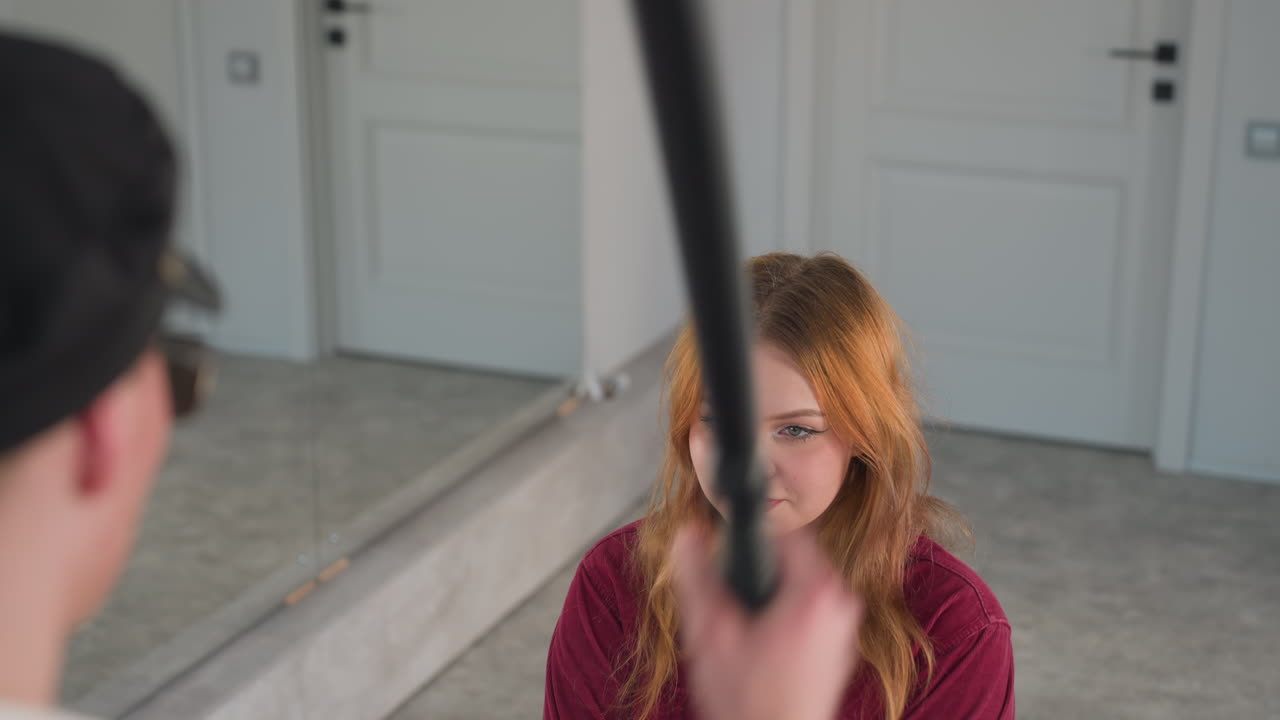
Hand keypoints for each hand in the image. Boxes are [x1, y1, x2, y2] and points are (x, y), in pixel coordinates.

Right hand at [671, 526, 862, 719]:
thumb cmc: (749, 702)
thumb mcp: (709, 632)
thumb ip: (696, 576)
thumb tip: (688, 536)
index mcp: (815, 591)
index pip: (784, 533)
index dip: (749, 538)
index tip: (727, 552)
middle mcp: (840, 605)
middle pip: (792, 562)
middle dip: (756, 576)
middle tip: (729, 606)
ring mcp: (844, 631)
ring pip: (798, 591)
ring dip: (769, 600)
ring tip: (741, 632)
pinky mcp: (839, 652)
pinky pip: (808, 617)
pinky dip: (783, 622)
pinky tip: (758, 652)